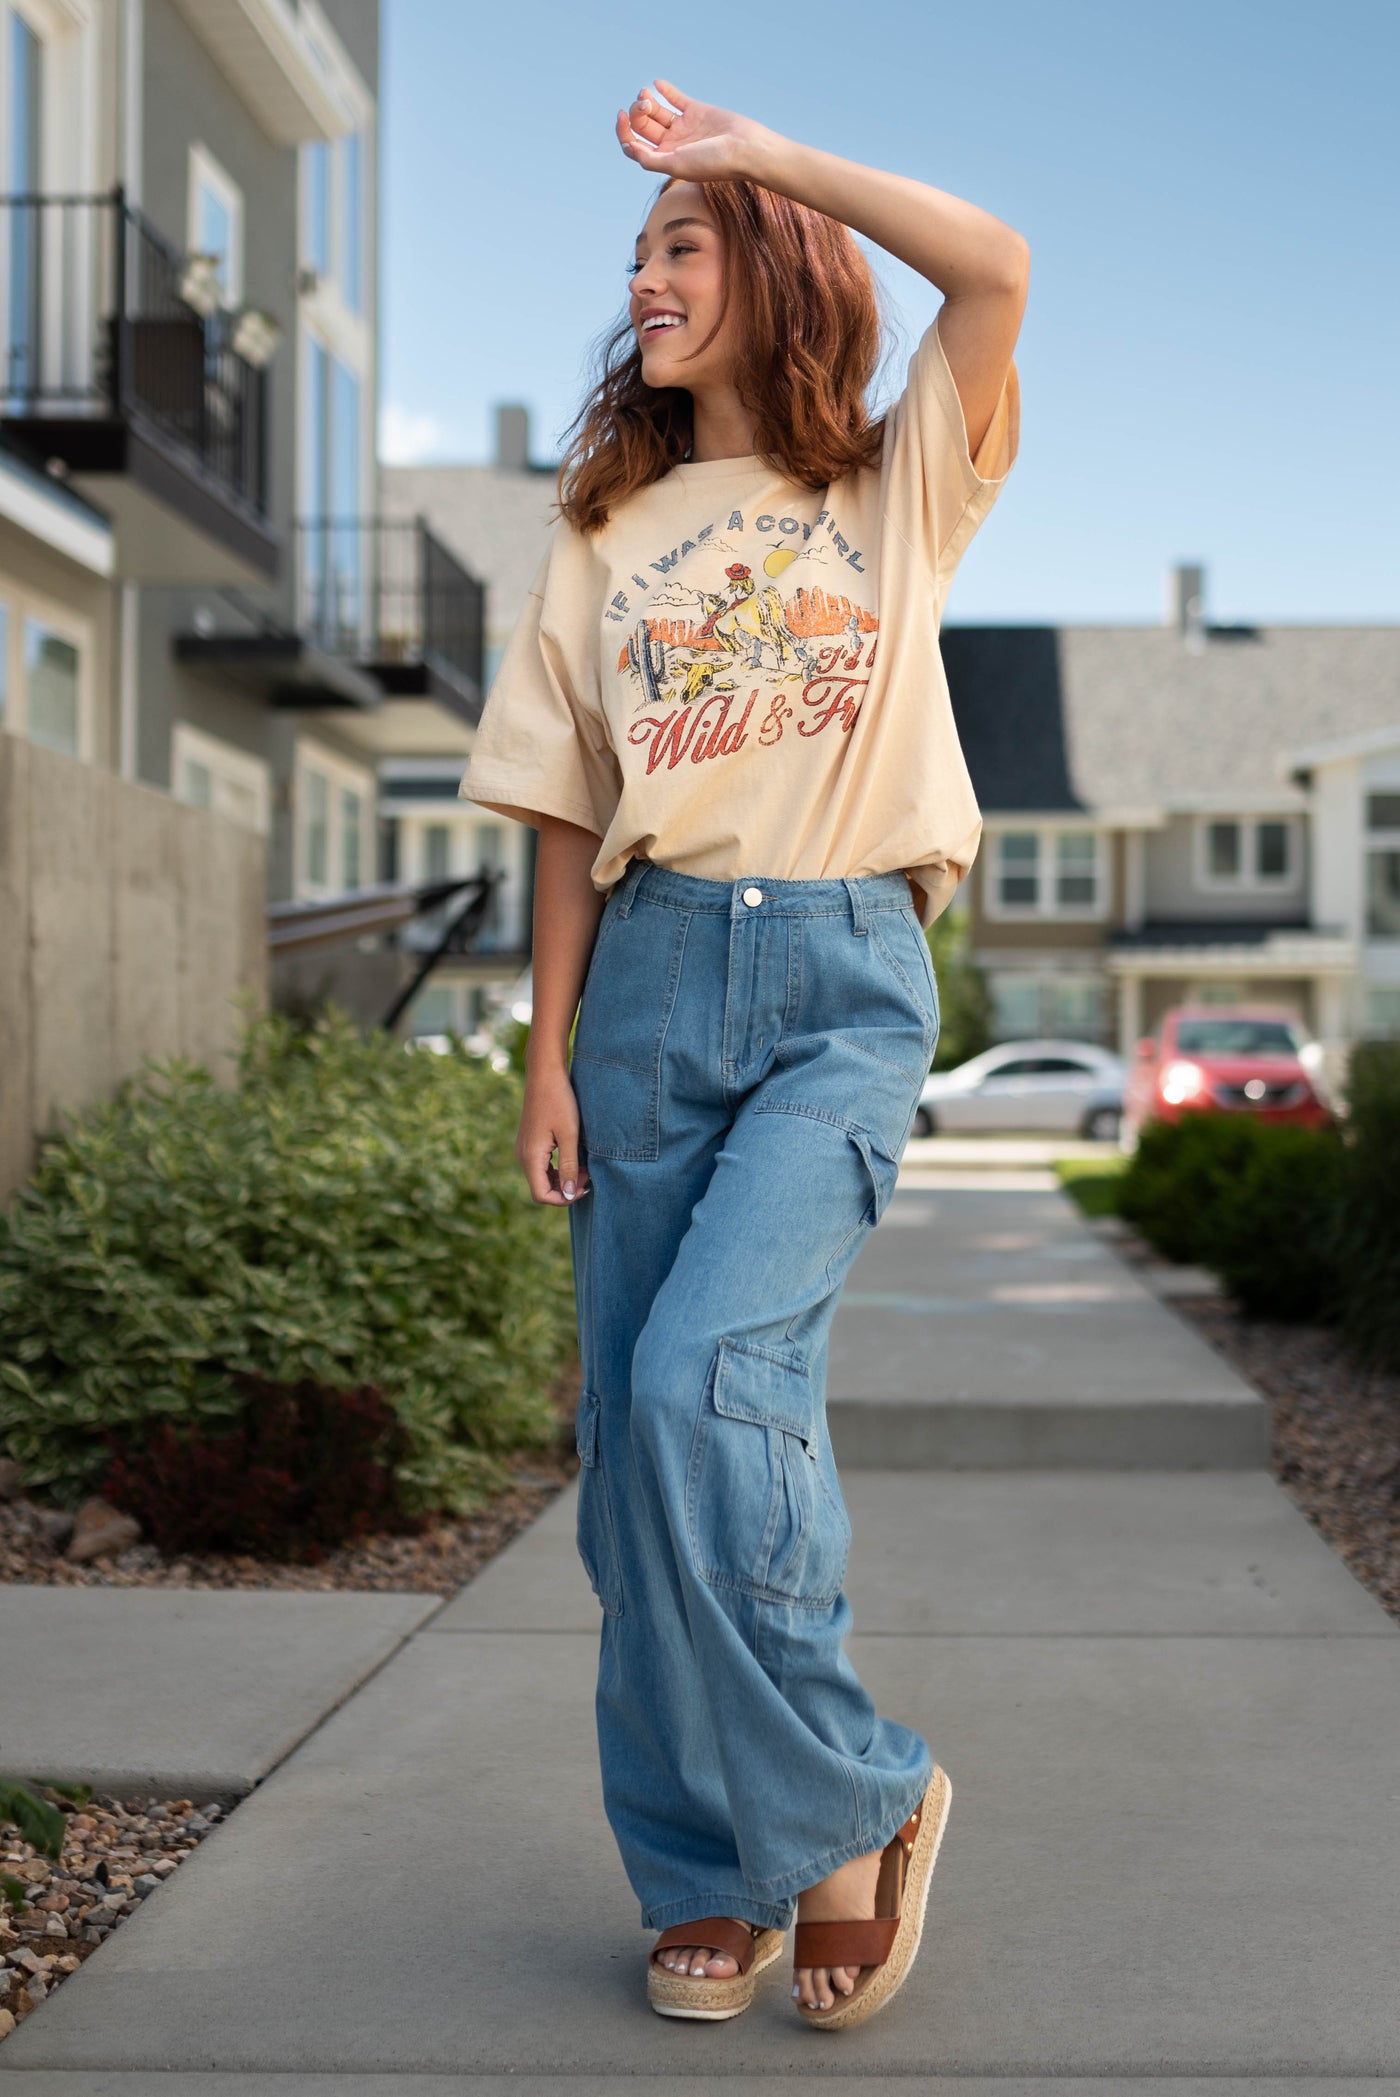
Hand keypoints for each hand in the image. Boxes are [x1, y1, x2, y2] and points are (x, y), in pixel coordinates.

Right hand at [516, 1064, 590, 1207]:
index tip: (585, 1187)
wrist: (545, 1075)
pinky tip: (574, 1158)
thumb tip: (570, 1194)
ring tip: (584, 1167)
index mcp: (530, 1157)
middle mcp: (523, 1156)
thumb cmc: (559, 1102)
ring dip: (562, 1179)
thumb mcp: (569, 1135)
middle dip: (565, 1189)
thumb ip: (569, 1166)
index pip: (542, 1195)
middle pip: (541, 1189)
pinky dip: (557, 1169)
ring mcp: (524, 1150)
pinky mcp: (529, 1143)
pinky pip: (541, 1166)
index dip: (564, 1198)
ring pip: (542, 1179)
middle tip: (588, 1175)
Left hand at [615, 78, 773, 184]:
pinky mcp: (696, 111)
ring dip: (646, 100)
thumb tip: (628, 147)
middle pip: (643, 126)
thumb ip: (650, 159)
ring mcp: (684, 127)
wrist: (744, 148)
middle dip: (637, 113)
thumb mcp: (677, 165)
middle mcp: (673, 144)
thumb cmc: (713, 163)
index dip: (623, 131)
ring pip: (656, 111)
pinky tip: (657, 83)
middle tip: (644, 104)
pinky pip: (676, 98)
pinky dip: (665, 90)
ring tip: (646, 94)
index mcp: (665, 160)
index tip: (622, 116)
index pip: (635, 145)